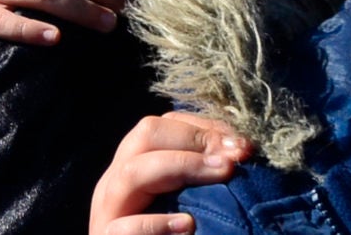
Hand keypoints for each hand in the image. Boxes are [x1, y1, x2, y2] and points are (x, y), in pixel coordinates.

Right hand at [88, 114, 250, 234]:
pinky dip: (156, 223)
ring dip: (182, 166)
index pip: (161, 126)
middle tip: (234, 158)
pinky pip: (124, 227)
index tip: (242, 144)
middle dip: (194, 140)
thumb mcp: (186, 202)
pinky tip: (187, 225)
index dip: (203, 128)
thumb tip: (239, 151)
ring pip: (132, 172)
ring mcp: (108, 211)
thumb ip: (201, 178)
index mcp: (133, 166)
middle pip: (145, 135)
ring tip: (221, 174)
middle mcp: (116, 181)